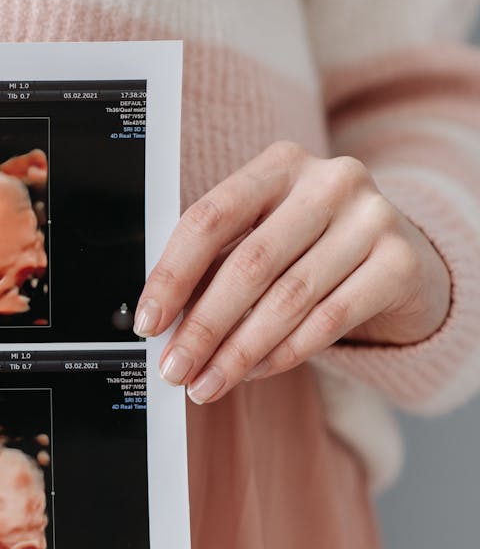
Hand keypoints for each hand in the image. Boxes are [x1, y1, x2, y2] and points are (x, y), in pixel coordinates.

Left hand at [133, 141, 450, 403]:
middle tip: (175, 367)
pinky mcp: (400, 263)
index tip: (149, 321)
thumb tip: (162, 322)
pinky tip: (253, 372)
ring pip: (288, 298)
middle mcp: (329, 182)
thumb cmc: (312, 246)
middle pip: (249, 263)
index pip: (210, 218)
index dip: (173, 274)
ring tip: (207, 383)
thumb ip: (215, 267)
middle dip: (203, 326)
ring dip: (238, 351)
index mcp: (279, 165)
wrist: (401, 256)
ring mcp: (371, 218)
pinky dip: (284, 353)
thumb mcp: (262, 236)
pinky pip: (329, 320)